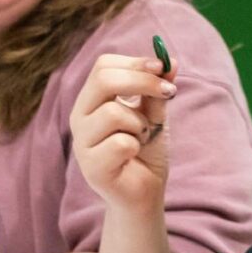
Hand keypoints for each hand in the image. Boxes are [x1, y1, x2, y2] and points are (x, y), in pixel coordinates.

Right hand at [70, 53, 174, 214]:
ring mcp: (82, 143)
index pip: (103, 66)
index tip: (164, 68)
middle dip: (143, 82)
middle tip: (169, 92)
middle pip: (104, 80)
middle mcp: (79, 118)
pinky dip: (137, 147)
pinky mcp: (91, 167)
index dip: (136, 63)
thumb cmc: (145, 151)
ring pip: (114, 112)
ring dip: (140, 124)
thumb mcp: (154, 115)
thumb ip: (157, 90)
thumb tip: (172, 60)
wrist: (144, 192)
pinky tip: (133, 157)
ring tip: (140, 138)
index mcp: (91, 100)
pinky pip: (121, 143)